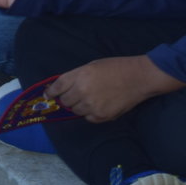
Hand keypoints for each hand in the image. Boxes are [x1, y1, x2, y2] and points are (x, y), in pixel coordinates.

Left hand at [49, 55, 182, 122]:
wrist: (138, 78)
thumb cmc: (115, 68)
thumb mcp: (91, 66)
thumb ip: (76, 77)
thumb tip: (62, 87)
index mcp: (79, 76)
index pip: (58, 87)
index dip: (51, 92)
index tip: (47, 95)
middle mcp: (82, 92)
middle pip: (65, 101)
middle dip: (67, 98)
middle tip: (74, 95)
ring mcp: (92, 105)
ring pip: (76, 111)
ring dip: (79, 106)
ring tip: (90, 98)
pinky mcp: (102, 116)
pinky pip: (88, 118)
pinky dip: (90, 113)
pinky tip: (99, 105)